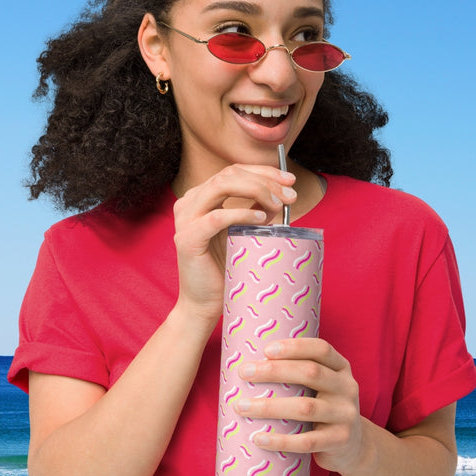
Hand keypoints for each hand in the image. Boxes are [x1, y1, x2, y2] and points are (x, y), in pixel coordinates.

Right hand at [171, 164, 295, 322]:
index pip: (233, 171)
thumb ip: (255, 211)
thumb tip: (281, 196)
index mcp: (200, 198)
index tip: (290, 181)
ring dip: (257, 190)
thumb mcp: (243, 233)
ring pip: (222, 186)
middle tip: (291, 195)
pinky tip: (261, 219)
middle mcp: (189, 203)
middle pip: (230, 174)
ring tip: (279, 206)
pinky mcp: (187, 239)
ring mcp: (185, 219)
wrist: (204, 304)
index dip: (264, 171)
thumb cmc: (224, 270)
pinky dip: (242, 213)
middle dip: (265, 180)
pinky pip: (217, 217)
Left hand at [235, 338, 364, 475]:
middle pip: (311, 373)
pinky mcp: (339, 441)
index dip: (294, 347)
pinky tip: (258, 437)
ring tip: (241, 406)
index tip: (266, 349)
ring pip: (305, 408)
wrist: (354, 447)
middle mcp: (348, 388)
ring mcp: (346, 415)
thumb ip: (299, 374)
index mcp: (341, 368)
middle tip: (244, 372)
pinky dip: (280, 440)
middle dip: (274, 371)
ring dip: (269, 406)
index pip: (321, 349)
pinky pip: (306, 442)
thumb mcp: (321, 386)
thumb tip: (249, 364)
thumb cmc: (323, 408)